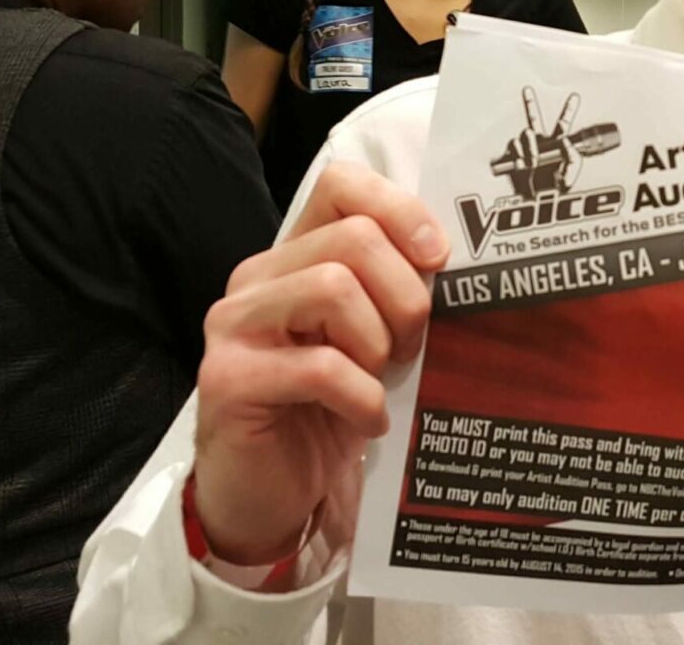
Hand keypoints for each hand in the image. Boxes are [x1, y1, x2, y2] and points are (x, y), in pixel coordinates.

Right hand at [193, 162, 447, 562]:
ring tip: (381, 380)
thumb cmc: (330, 413)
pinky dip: (361, 398)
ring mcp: (234, 327)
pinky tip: (368, 423)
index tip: (438, 258)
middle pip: (353, 239)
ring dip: (378, 342)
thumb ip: (393, 292)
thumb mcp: (373, 340)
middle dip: (404, 295)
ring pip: (332, 287)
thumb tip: (457, 260)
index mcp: (294, 257)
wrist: (272, 498)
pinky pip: (320, 366)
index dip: (400, 210)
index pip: (342, 185)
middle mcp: (256, 279)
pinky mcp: (227, 380)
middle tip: (411, 348)